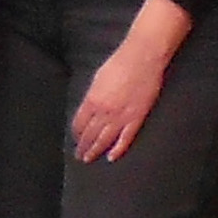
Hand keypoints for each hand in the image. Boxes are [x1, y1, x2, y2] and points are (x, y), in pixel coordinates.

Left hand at [68, 36, 168, 162]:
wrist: (142, 58)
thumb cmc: (119, 63)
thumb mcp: (98, 79)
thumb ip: (93, 96)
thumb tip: (89, 108)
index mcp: (92, 100)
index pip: (79, 122)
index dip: (76, 132)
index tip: (75, 138)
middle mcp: (104, 111)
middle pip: (89, 134)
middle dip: (83, 145)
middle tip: (79, 155)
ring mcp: (120, 116)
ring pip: (104, 139)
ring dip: (95, 150)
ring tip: (88, 158)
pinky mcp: (136, 118)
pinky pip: (125, 138)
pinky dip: (117, 149)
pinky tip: (111, 157)